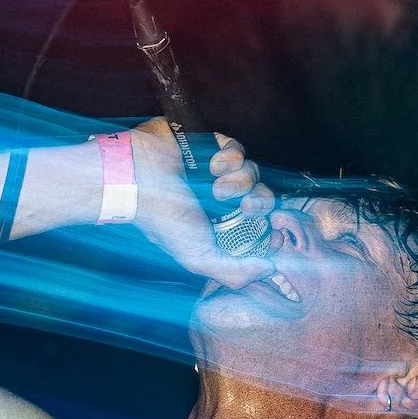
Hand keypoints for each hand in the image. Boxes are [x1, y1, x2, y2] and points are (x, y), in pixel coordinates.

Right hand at [128, 119, 277, 287]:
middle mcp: (223, 201)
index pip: (260, 228)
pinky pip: (237, 149)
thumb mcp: (199, 258)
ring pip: (253, 173)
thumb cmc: (164, 221)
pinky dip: (229, 158)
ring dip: (240, 181)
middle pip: (263, 199)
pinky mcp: (213, 146)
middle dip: (260, 203)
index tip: (278, 232)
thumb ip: (235, 272)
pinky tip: (210, 166)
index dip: (273, 229)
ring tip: (217, 186)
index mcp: (222, 226)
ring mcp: (219, 173)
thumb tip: (270, 270)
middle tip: (245, 206)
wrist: (139, 179)